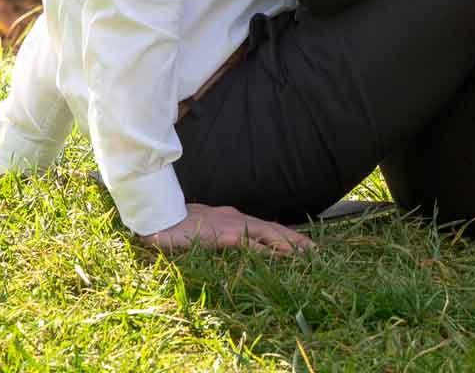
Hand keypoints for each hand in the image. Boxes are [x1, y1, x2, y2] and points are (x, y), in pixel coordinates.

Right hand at [135, 202, 313, 255]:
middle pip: (272, 229)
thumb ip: (212, 232)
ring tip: (310, 254)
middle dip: (295, 239)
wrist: (159, 218)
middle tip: (315, 250)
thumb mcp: (198, 229)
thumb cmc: (174, 224)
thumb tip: (218, 239)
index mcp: (231, 218)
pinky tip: (285, 257)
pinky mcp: (227, 237)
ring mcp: (233, 227)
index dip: (281, 235)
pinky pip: (255, 246)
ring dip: (291, 244)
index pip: (262, 227)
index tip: (298, 243)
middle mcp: (237, 219)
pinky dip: (272, 251)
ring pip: (269, 235)